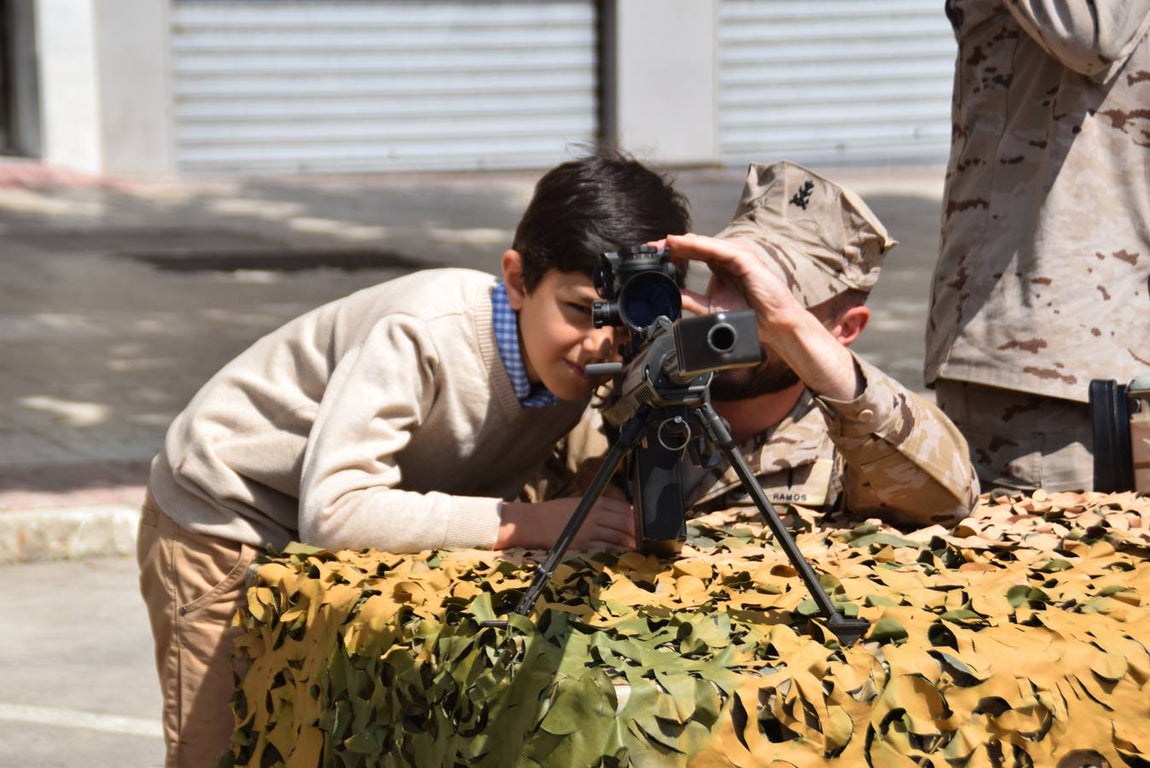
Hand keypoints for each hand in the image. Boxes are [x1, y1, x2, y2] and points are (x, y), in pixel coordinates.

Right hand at [497, 496, 634, 551]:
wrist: (533, 522)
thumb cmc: (552, 514)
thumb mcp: (577, 505)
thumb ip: (595, 509)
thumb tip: (613, 517)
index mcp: (593, 501)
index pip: (622, 508)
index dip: (636, 516)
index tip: (645, 523)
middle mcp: (594, 512)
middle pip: (625, 519)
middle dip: (638, 529)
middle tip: (650, 537)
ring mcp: (590, 526)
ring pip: (618, 532)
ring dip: (632, 539)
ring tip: (642, 546)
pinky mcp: (584, 540)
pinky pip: (607, 543)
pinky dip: (619, 547)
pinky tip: (626, 551)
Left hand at [665, 233, 806, 332]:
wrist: (773, 323)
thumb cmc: (748, 315)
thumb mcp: (709, 307)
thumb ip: (690, 298)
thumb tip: (669, 295)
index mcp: (720, 265)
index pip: (691, 253)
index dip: (671, 253)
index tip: (652, 255)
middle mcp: (726, 257)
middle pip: (694, 245)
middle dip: (672, 245)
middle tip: (651, 247)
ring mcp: (736, 255)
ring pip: (704, 244)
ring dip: (683, 242)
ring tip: (664, 243)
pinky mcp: (744, 258)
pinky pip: (718, 249)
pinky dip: (699, 245)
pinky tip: (684, 245)